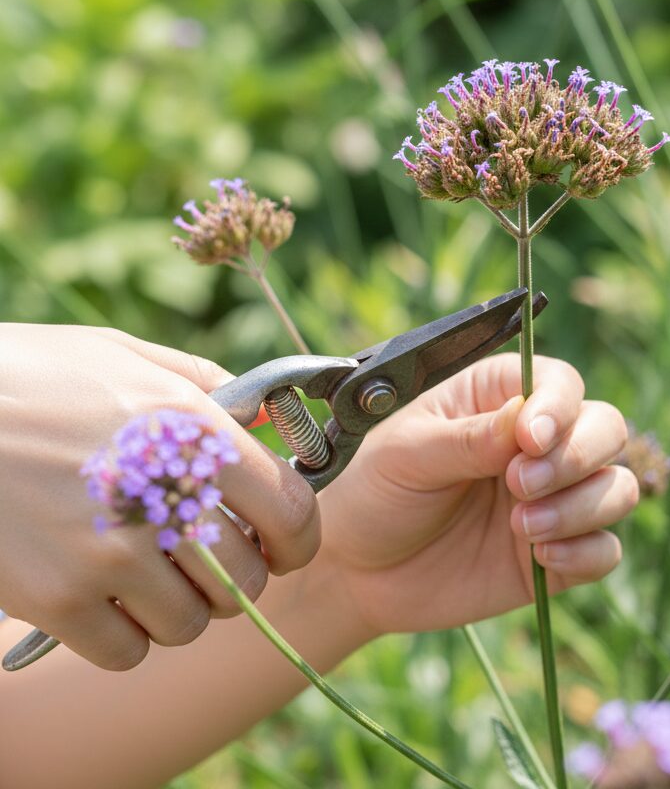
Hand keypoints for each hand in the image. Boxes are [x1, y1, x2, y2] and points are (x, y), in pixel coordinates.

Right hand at [0, 324, 319, 670]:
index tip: (284, 545)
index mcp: (191, 432)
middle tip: (206, 555)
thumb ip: (208, 387)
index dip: (297, 538)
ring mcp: (107, 555)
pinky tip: (105, 596)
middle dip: (236, 573)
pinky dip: (126, 634)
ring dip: (181, 605)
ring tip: (151, 571)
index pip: (291, 512)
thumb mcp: (128, 357)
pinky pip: (127, 651)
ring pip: (190, 622)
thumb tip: (266, 419)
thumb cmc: (34, 376)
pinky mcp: (55, 599)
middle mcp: (161, 496)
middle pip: (244, 580)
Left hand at [319, 353, 637, 637]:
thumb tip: (526, 422)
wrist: (359, 572)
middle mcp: (537, 444)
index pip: (561, 383)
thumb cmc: (377, 492)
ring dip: (581, 507)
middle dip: (576, 457)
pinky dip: (586, 553)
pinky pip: (605, 550)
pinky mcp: (557, 555)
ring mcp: (553, 499)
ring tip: (521, 529)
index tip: (530, 440)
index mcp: (499, 398)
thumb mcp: (406, 455)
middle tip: (518, 486)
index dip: (559, 407)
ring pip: (617, 487)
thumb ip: (468, 439)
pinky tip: (540, 558)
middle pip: (606, 428)